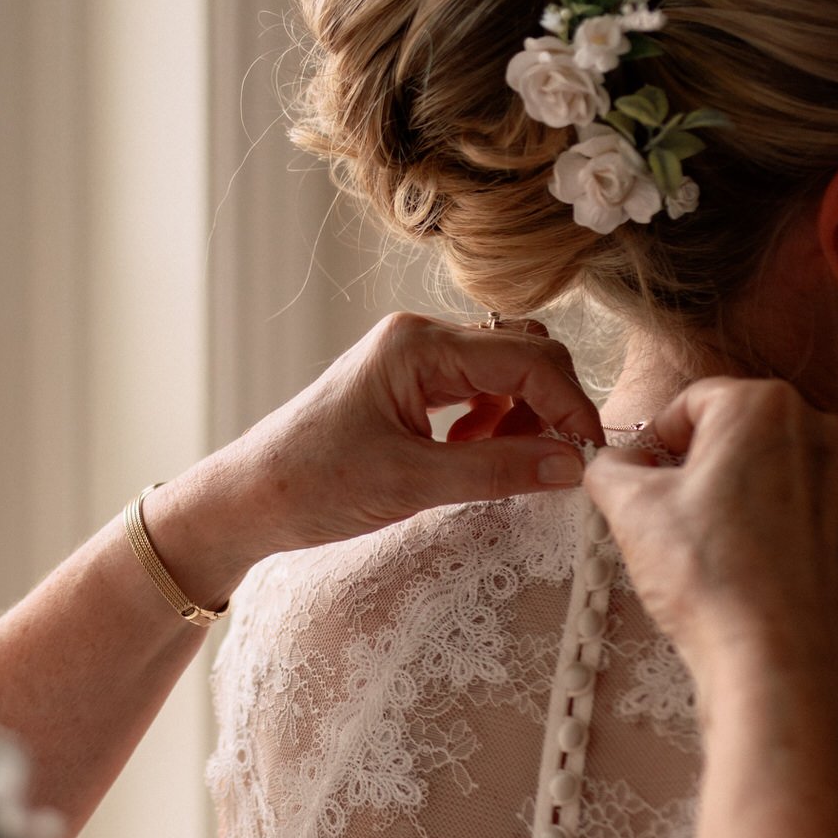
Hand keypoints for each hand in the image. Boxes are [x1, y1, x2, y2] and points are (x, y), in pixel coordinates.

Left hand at [153, 313, 604, 603]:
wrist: (246, 499)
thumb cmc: (312, 484)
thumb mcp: (411, 484)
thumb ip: (497, 470)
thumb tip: (573, 466)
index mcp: (418, 345)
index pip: (527, 358)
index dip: (570, 406)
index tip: (591, 458)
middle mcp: (419, 338)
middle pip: (523, 354)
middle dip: (552, 407)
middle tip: (560, 466)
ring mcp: (411, 359)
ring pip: (504, 373)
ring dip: (524, 418)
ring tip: (509, 468)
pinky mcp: (406, 386)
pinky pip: (476, 392)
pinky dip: (494, 425)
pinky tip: (477, 460)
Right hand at [582, 377, 837, 688]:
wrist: (784, 662)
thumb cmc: (707, 575)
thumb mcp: (631, 511)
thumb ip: (610, 469)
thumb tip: (613, 462)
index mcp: (761, 406)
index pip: (692, 403)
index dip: (658, 440)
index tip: (644, 479)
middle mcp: (823, 429)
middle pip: (746, 435)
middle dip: (711, 467)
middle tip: (680, 519)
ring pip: (789, 476)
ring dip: (755, 500)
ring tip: (726, 552)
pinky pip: (826, 519)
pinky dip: (798, 537)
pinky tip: (770, 575)